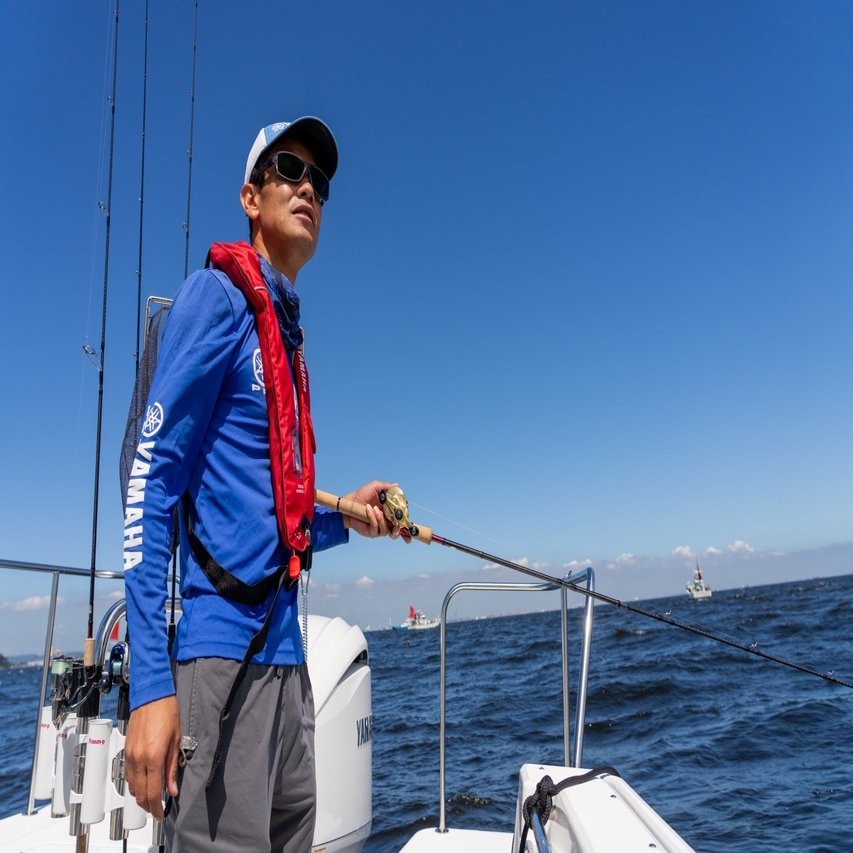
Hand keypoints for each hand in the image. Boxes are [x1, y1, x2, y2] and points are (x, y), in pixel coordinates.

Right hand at [125, 695, 180, 818]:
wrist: (151, 696)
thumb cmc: (167, 713)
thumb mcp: (176, 740)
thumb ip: (172, 768)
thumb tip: (172, 789)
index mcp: (153, 757)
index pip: (153, 792)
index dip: (156, 808)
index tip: (161, 814)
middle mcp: (138, 759)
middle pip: (139, 794)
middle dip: (148, 805)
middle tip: (157, 809)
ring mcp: (130, 755)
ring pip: (131, 786)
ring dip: (140, 795)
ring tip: (153, 796)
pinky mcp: (126, 751)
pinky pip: (128, 775)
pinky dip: (135, 783)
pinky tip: (144, 781)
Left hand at [342, 480, 410, 541]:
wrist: (350, 503)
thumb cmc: (362, 495)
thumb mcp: (375, 487)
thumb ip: (386, 487)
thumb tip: (397, 486)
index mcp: (390, 513)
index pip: (401, 521)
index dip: (407, 526)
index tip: (410, 526)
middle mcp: (386, 522)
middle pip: (397, 530)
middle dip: (399, 530)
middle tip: (397, 526)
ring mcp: (379, 528)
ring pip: (386, 529)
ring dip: (381, 518)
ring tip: (375, 508)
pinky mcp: (371, 532)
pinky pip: (376, 527)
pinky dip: (373, 518)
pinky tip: (368, 509)